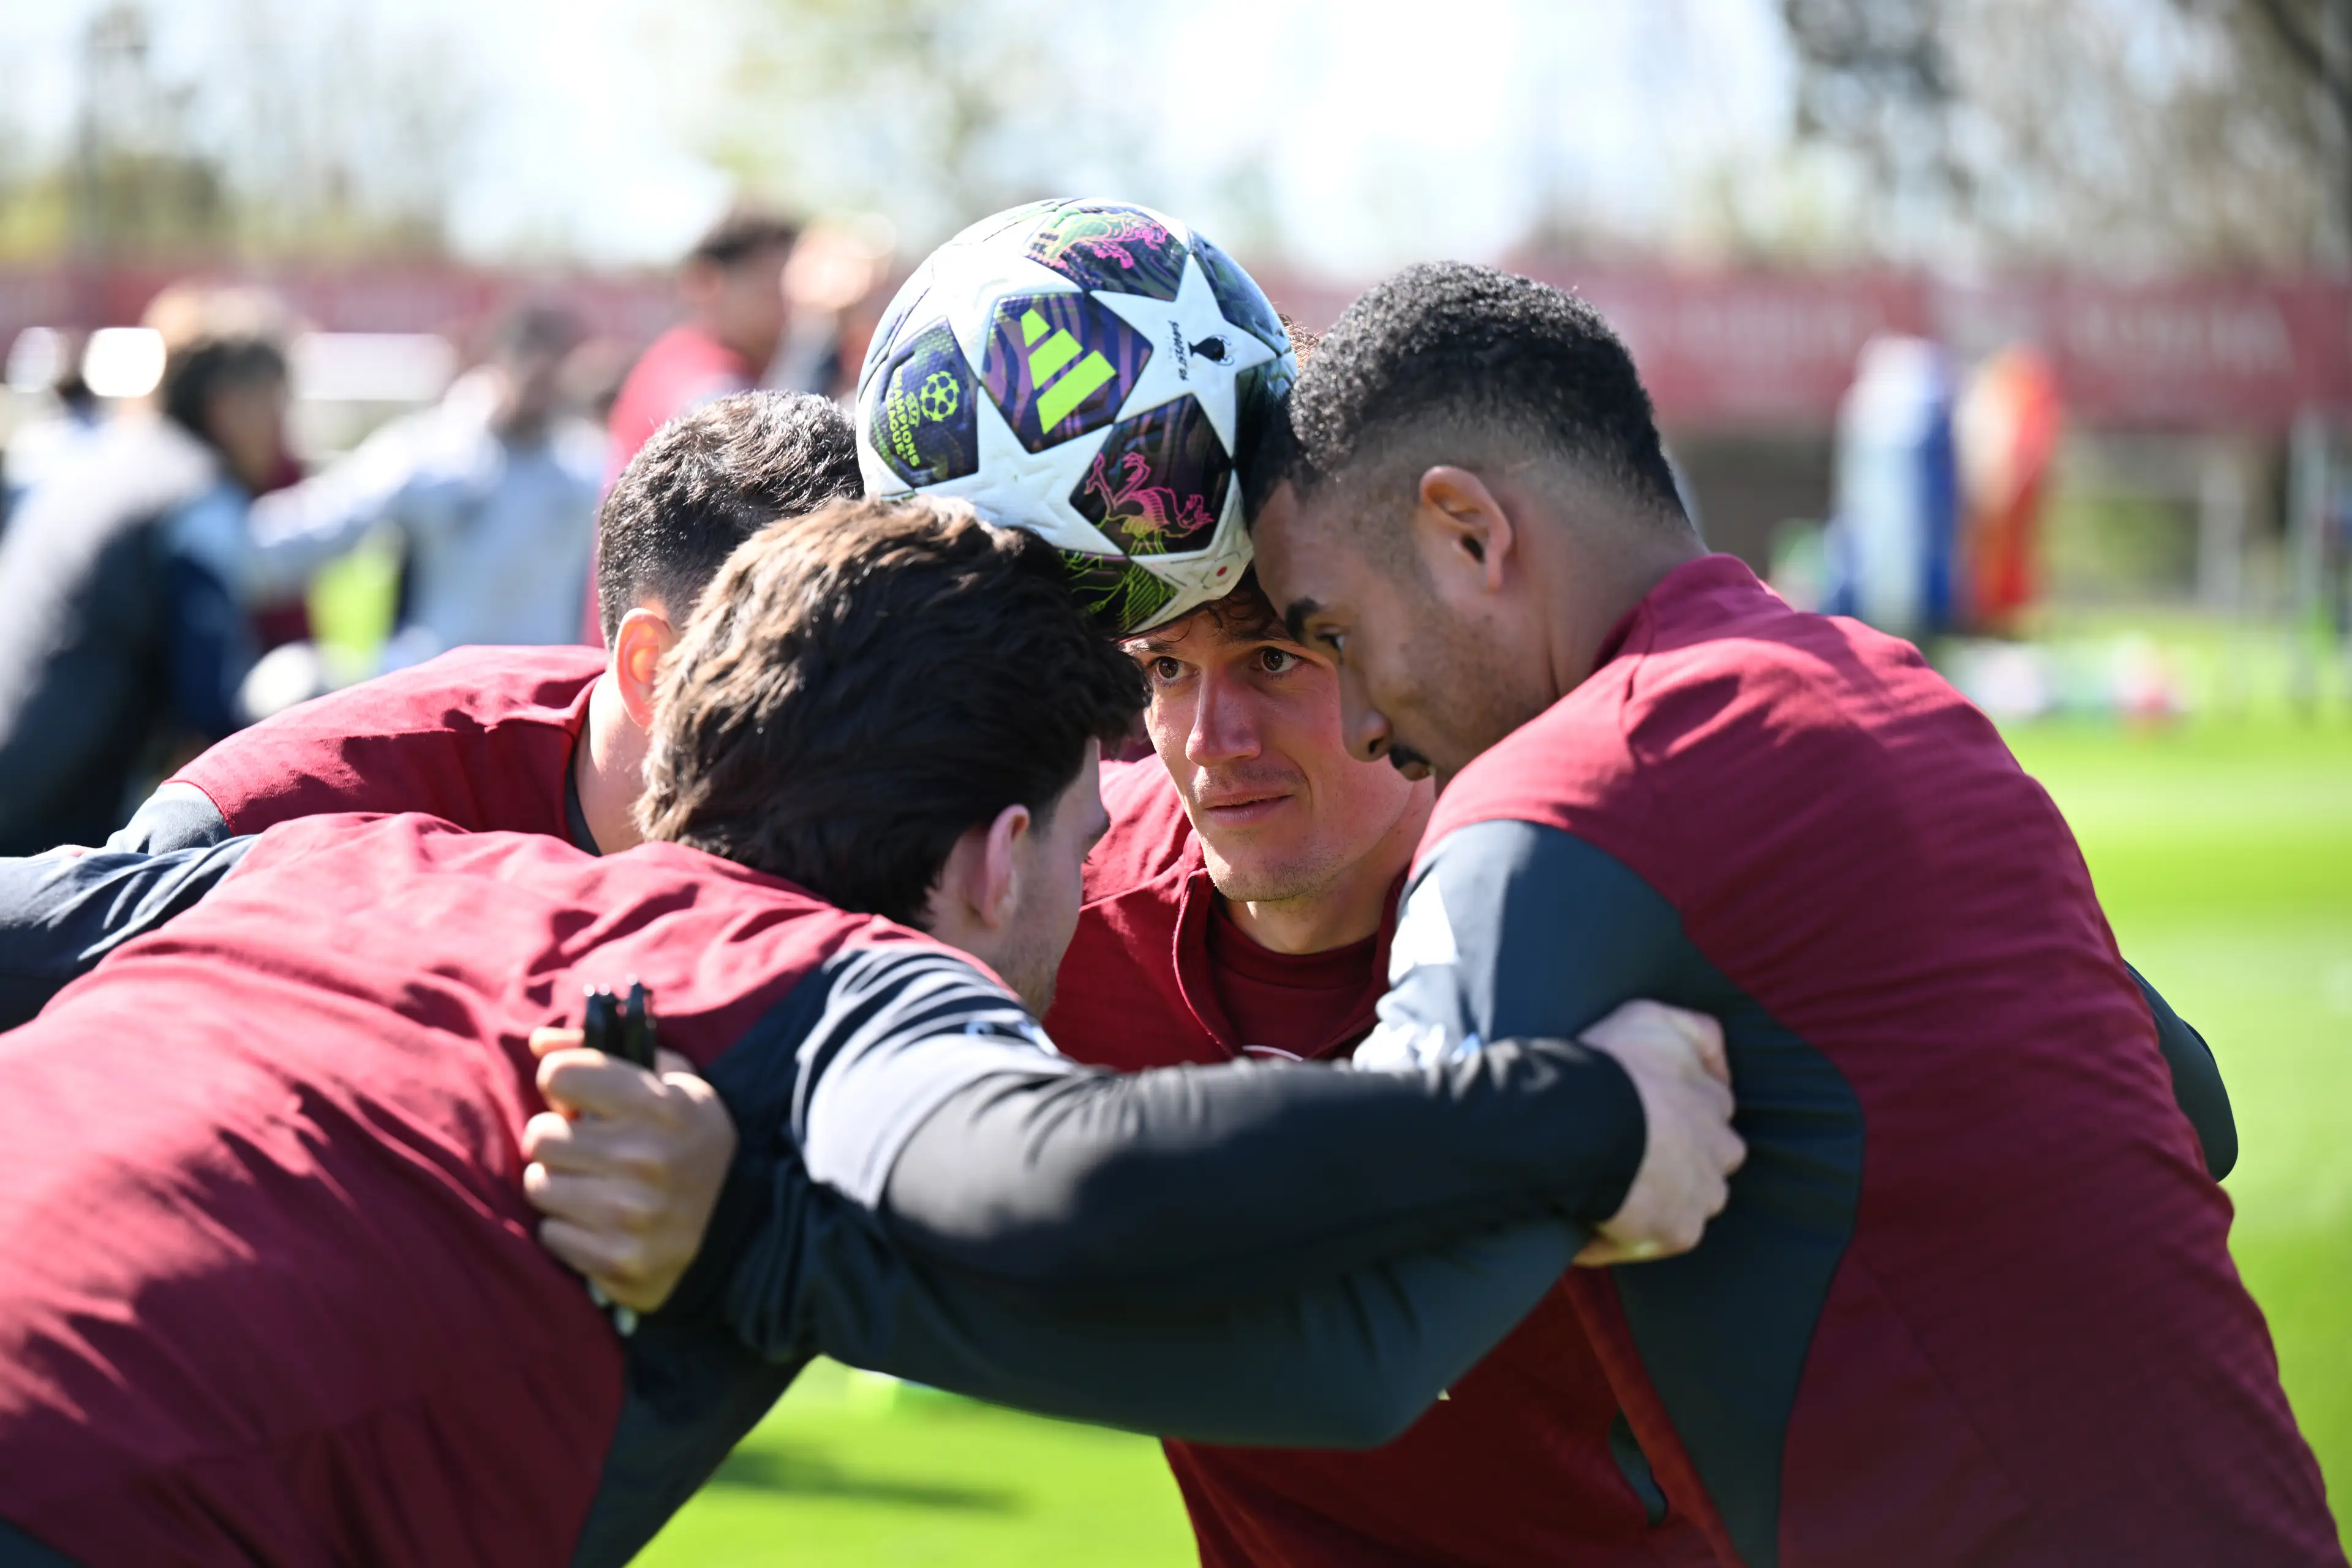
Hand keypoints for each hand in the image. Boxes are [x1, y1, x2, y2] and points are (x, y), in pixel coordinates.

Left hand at [522, 1026, 737, 1313]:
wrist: (743, 1232)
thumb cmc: (694, 1146)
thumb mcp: (674, 1085)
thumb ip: (605, 1053)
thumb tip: (539, 1040)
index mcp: (663, 1107)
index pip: (561, 1076)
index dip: (564, 1084)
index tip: (579, 1100)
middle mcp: (646, 1158)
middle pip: (540, 1136)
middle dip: (557, 1140)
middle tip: (585, 1149)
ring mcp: (631, 1214)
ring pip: (539, 1185)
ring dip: (559, 1185)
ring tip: (593, 1186)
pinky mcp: (617, 1260)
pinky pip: (551, 1233)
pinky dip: (569, 1229)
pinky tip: (601, 1224)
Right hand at [1571, 1000, 1743, 1266]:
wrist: (1581, 1122)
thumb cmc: (1609, 1066)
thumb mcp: (1651, 1017)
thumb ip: (1693, 1030)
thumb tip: (1716, 1060)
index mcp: (1713, 1100)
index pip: (1713, 1108)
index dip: (1679, 1113)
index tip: (1644, 1116)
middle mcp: (1720, 1148)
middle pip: (1711, 1159)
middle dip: (1682, 1160)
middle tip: (1629, 1155)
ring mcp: (1702, 1194)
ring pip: (1690, 1203)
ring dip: (1660, 1200)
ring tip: (1609, 1192)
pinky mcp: (1677, 1233)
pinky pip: (1650, 1241)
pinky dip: (1620, 1237)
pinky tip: (1586, 1223)